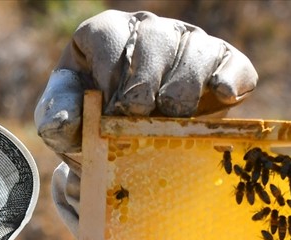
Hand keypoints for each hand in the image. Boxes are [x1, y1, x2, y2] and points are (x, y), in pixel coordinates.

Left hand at [34, 10, 256, 233]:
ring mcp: (188, 45)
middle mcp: (149, 31)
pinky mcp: (222, 67)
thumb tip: (66, 119)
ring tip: (169, 124)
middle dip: (146, 85)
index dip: (112, 71)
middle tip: (138, 120)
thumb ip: (56, 119)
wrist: (123, 155)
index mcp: (107, 34)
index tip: (110, 109)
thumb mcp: (65, 129)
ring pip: (195, 50)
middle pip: (154, 40)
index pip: (110, 34)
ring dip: (182, 92)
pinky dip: (232, 79)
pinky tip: (223, 96)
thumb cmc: (90, 132)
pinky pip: (234, 64)